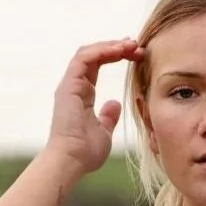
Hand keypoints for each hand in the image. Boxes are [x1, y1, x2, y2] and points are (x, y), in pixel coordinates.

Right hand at [46, 39, 144, 173]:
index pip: (97, 65)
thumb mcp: (104, 132)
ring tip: (132, 45)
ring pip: (89, 52)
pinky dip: (102, 51)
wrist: (71, 160)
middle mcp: (74, 85)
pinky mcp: (69, 85)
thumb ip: (108, 117)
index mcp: (81, 94)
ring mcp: (70, 84)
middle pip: (94, 55)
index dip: (115, 55)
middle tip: (137, 46)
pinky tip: (120, 50)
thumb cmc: (85, 152)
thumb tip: (116, 104)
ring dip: (111, 46)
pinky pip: (85, 58)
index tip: (135, 55)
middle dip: (116, 47)